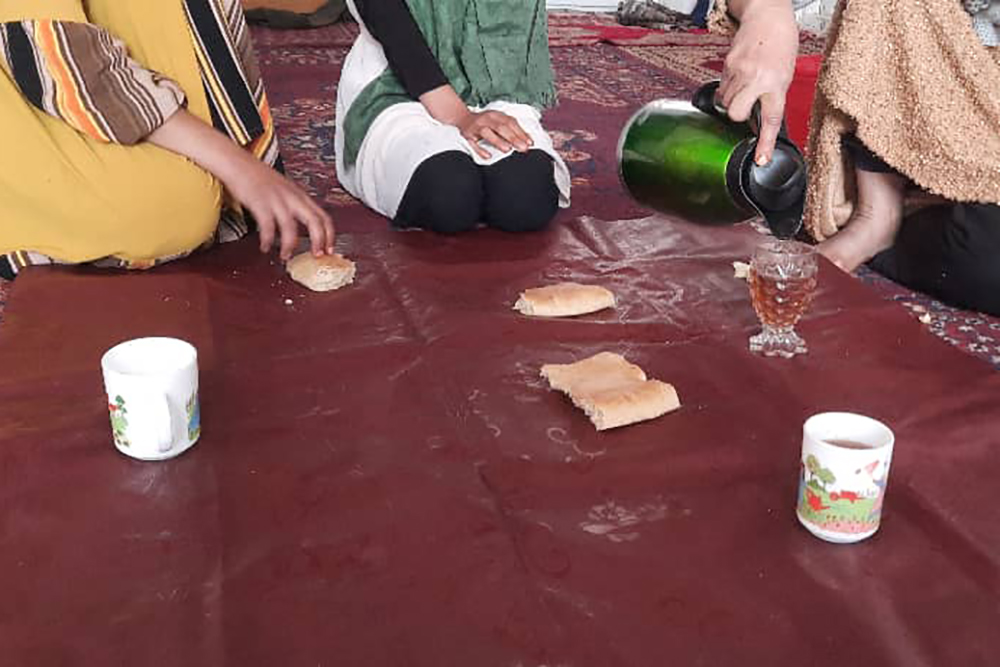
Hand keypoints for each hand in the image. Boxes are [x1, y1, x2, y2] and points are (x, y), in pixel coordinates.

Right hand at [147, 110, 334, 260]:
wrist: (237, 162)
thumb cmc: (258, 177)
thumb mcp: (285, 189)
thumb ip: (295, 205)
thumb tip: (304, 224)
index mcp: (300, 195)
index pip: (324, 216)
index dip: (329, 235)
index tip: (329, 249)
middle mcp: (292, 197)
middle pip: (314, 221)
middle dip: (318, 241)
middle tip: (316, 256)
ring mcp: (276, 200)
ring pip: (291, 228)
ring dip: (290, 246)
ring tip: (285, 256)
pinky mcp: (259, 203)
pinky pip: (267, 227)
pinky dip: (267, 240)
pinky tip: (265, 247)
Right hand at [455, 109, 533, 159]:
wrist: (462, 118)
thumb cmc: (485, 122)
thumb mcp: (498, 121)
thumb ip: (511, 129)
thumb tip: (528, 140)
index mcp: (495, 115)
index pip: (510, 122)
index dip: (521, 132)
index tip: (529, 143)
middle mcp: (486, 119)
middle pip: (501, 127)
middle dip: (513, 138)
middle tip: (523, 148)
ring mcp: (476, 127)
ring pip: (486, 133)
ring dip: (497, 141)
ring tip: (508, 149)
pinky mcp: (467, 136)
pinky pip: (473, 143)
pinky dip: (480, 150)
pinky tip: (488, 156)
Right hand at [718, 0, 798, 164]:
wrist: (768, 16)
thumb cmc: (781, 44)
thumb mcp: (785, 74)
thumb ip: (772, 96)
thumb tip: (759, 119)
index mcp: (775, 83)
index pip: (770, 120)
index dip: (765, 143)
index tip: (760, 159)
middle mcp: (756, 78)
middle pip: (735, 114)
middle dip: (737, 116)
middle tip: (747, 106)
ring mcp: (738, 71)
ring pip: (725, 102)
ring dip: (732, 100)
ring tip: (744, 87)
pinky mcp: (727, 65)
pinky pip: (722, 87)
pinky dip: (728, 87)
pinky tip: (739, 77)